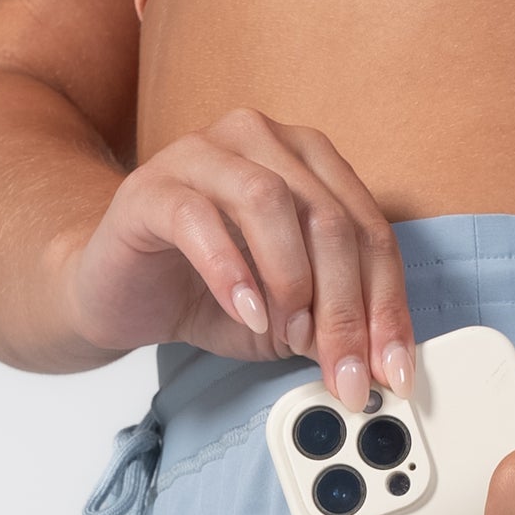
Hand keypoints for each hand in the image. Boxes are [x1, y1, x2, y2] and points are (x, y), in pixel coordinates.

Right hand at [62, 107, 415, 407]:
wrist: (121, 291)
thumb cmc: (211, 294)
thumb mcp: (291, 319)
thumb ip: (332, 327)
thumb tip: (377, 363)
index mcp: (311, 164)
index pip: (371, 233)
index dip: (388, 307)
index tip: (393, 369)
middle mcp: (262, 142)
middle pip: (329, 220)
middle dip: (346, 310)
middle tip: (344, 371)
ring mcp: (203, 154)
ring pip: (271, 203)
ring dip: (292, 282)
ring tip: (289, 336)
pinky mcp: (151, 187)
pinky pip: (199, 219)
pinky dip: (232, 273)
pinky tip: (245, 314)